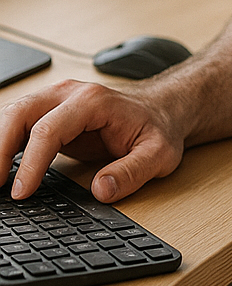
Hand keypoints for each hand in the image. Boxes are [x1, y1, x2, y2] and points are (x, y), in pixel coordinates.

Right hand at [0, 80, 185, 202]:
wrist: (161, 110)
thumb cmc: (157, 128)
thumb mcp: (159, 154)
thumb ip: (132, 172)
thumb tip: (101, 191)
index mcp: (93, 102)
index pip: (48, 130)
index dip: (31, 163)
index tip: (22, 192)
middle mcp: (69, 93)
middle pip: (19, 113)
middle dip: (0, 148)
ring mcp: (56, 99)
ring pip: (12, 114)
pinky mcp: (51, 112)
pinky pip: (18, 123)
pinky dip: (5, 143)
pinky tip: (2, 167)